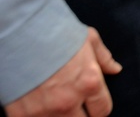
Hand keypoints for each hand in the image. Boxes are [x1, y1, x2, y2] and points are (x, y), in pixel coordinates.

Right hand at [4, 27, 121, 116]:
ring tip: (57, 105)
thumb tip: (115, 69)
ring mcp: (45, 110)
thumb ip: (103, 58)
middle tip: (75, 106)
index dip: (99, 108)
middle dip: (81, 115)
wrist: (21, 33)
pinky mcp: (22, 115)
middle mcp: (69, 101)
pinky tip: (38, 108)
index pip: (102, 110)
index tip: (93, 105)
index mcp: (89, 82)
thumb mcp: (88, 39)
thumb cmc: (56, 32)